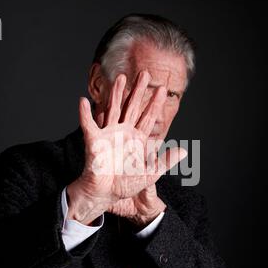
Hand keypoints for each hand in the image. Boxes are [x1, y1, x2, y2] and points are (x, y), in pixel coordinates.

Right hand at [67, 71, 186, 225]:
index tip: (162, 88)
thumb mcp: (150, 173)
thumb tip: (184, 150)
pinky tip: (83, 101)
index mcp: (137, 139)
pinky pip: (89, 125)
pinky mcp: (94, 141)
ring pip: (114, 109)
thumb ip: (165, 161)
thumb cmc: (126, 184)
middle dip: (139, 91)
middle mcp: (123, 132)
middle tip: (145, 73)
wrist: (106, 193)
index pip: (148, 117)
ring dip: (117, 94)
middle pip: (133, 107)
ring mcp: (109, 134)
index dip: (155, 103)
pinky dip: (85, 114)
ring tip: (120, 78)